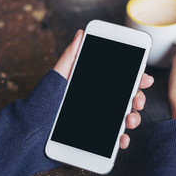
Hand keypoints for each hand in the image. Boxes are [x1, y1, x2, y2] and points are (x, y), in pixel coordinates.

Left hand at [53, 30, 153, 148]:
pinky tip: (122, 140)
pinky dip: (122, 140)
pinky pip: (114, 140)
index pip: (120, 80)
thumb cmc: (42, 103)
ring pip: (125, 118)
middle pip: (127, 98)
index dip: (135, 78)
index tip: (144, 79)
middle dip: (137, 98)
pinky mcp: (96, 139)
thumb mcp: (58, 76)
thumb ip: (70, 56)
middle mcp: (99, 103)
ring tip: (130, 120)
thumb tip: (81, 34)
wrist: (30, 132)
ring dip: (134, 118)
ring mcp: (99, 121)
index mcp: (93, 86)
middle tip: (137, 100)